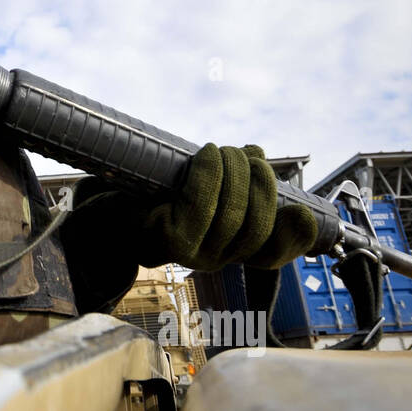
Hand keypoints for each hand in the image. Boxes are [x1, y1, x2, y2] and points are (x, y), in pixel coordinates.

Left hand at [134, 143, 317, 270]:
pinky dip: (209, 173)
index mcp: (232, 249)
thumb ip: (234, 177)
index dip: (295, 237)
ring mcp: (195, 255)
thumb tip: (258, 153)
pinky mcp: (172, 242)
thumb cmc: (159, 196)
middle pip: (258, 226)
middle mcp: (218, 259)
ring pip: (233, 213)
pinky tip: (207, 155)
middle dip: (260, 182)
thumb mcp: (203, 186)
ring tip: (223, 151)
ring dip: (234, 171)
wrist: (109, 211)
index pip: (273, 254)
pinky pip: (201, 205)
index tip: (303, 212)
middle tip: (245, 155)